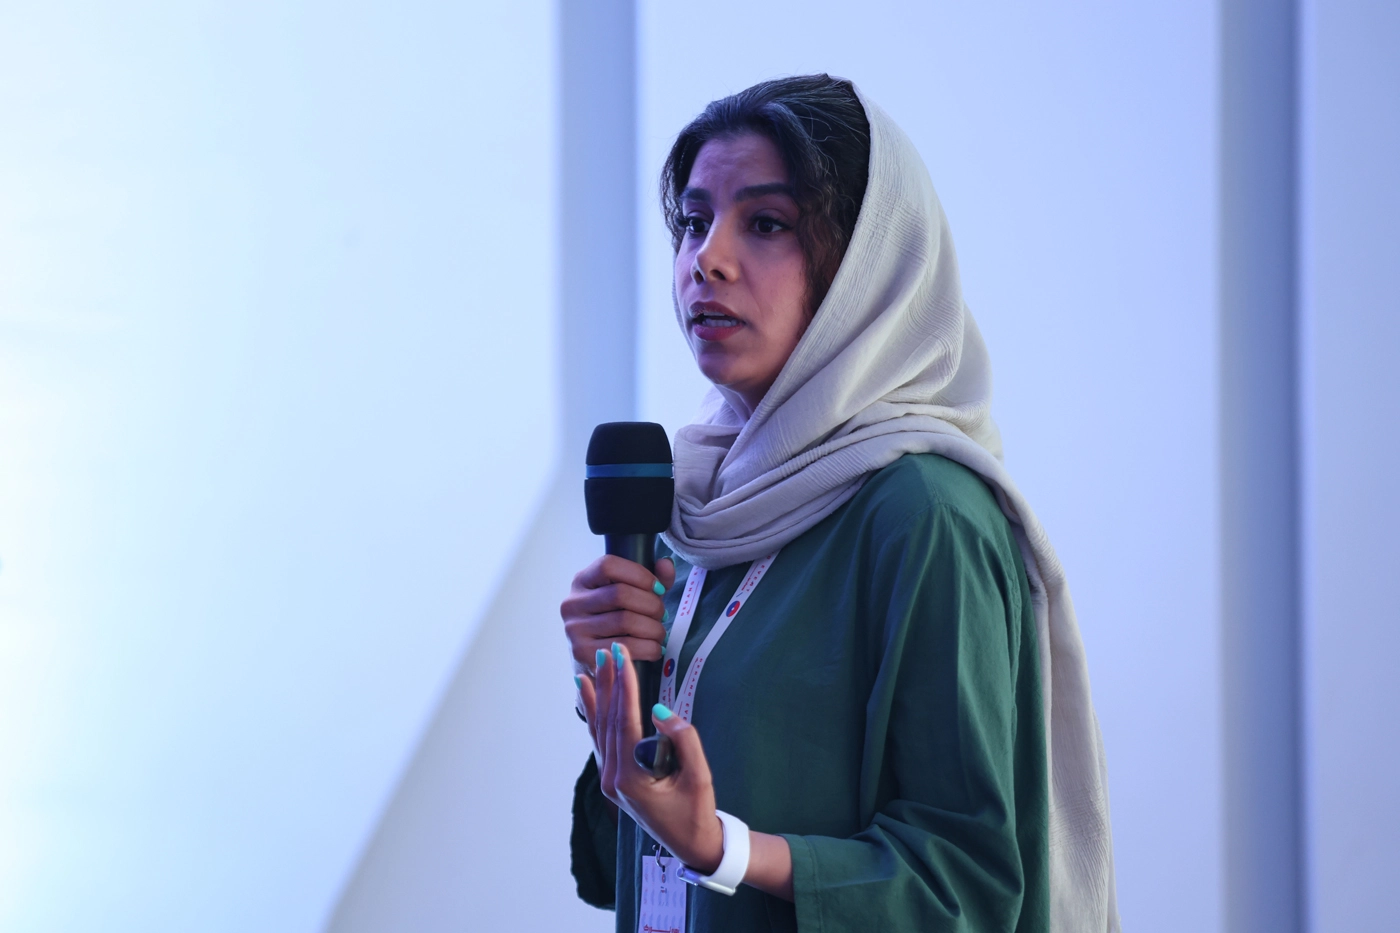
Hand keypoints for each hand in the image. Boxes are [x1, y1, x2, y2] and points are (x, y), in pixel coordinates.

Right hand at [561, 556, 675, 666]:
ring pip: (626, 621)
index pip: (608, 565)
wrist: (597, 662)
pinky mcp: (583, 654)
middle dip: (651, 605)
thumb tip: (666, 564)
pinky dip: (649, 648)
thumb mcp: (630, 594)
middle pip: (621, 594)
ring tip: (660, 633)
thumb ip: (649, 578)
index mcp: (582, 581)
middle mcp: (572, 603)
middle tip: (662, 615)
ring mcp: (575, 629)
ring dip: (653, 628)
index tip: (658, 588)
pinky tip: (654, 648)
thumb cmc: (615, 621)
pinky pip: (627, 647)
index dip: (639, 574)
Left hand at [578, 641, 725, 873]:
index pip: (625, 721)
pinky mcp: (613, 780)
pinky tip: (589, 696)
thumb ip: (683, 740)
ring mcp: (609, 780)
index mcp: (632, 778)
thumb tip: (659, 709)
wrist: (692, 844)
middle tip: (609, 650)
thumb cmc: (698, 811)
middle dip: (609, 683)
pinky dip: (595, 715)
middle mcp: (613, 779)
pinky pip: (600, 740)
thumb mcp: (700, 776)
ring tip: (592, 665)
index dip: (625, 687)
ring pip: (600, 729)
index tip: (624, 657)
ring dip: (598, 695)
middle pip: (608, 721)